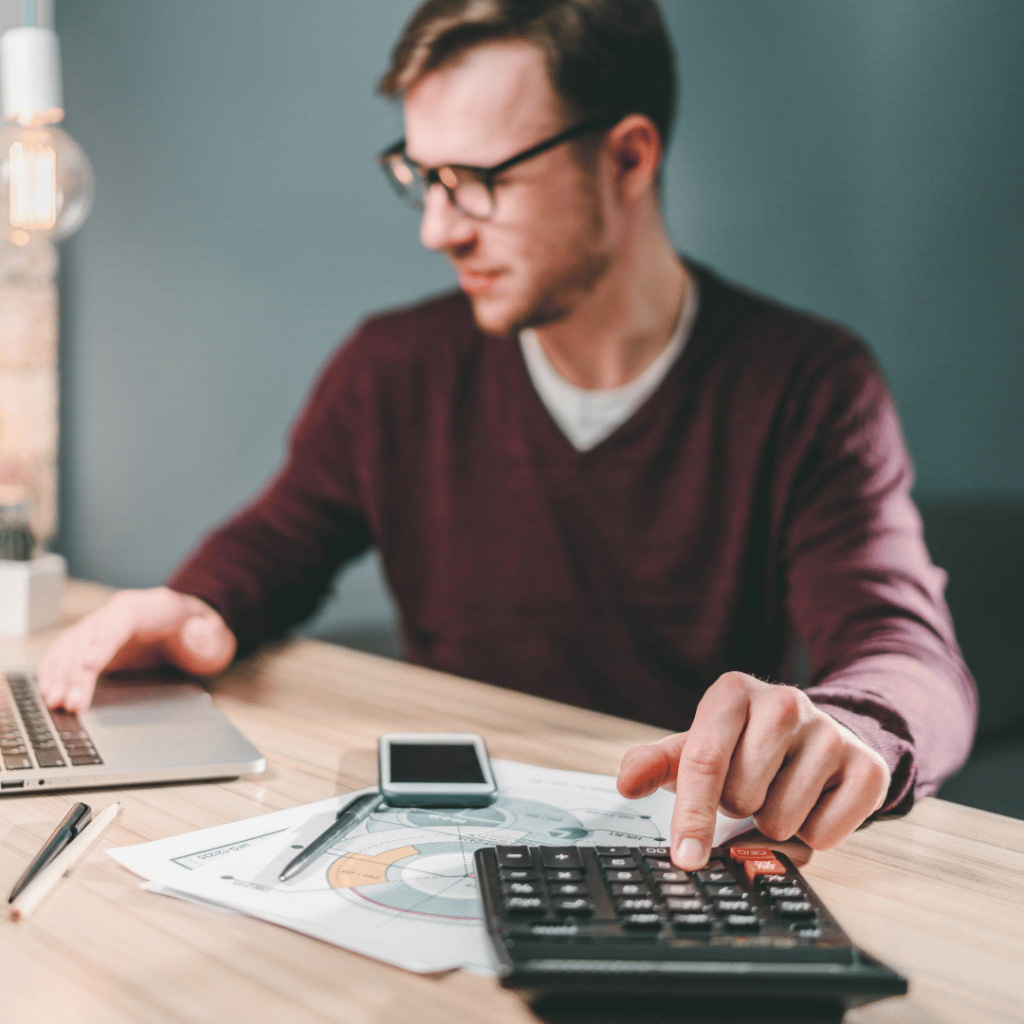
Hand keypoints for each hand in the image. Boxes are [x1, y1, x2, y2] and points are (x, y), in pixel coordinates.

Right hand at [37, 587, 236, 711]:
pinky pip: (65, 653)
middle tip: (71, 702)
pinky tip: (48, 691)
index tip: (89, 666)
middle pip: (89, 635)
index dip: (103, 641)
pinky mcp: (91, 644)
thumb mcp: (216, 636)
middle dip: (76, 669)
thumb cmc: (202, 632)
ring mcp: (102, 627)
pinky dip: (54, 671)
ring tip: (55, 702)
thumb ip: (209, 637)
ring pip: (71, 644)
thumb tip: (196, 635)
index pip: (121, 618)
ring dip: (59, 673)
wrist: (192, 625)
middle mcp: (119, 613)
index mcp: (150, 606)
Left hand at [616, 672, 889, 868]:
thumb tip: (626, 783)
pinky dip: (813, 833)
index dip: (691, 816)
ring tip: (779, 791)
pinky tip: (812, 800)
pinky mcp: (868, 766)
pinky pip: (825, 834)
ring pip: (782, 821)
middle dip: (737, 808)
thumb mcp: (695, 746)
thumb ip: (655, 763)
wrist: (814, 734)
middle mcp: (785, 701)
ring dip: (773, 823)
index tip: (685, 859)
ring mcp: (830, 732)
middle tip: (749, 787)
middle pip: (742, 797)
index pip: (704, 761)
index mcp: (733, 691)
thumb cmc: (741, 745)